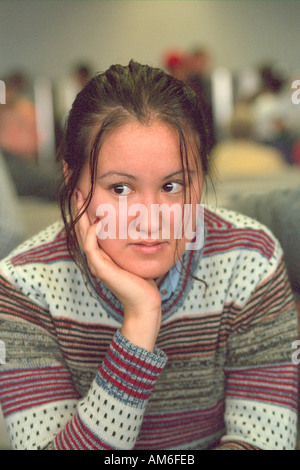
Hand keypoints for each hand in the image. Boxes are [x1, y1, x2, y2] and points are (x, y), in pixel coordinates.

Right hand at [75, 190, 161, 351]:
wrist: (145, 304)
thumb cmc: (144, 281)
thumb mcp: (137, 256)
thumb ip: (133, 243)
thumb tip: (142, 225)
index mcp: (103, 254)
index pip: (90, 229)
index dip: (86, 212)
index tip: (86, 192)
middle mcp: (97, 258)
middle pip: (81, 229)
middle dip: (79, 208)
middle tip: (77, 188)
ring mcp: (97, 264)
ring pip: (83, 236)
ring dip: (81, 216)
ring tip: (81, 197)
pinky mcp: (102, 270)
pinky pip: (92, 248)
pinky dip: (92, 234)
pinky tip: (97, 222)